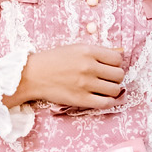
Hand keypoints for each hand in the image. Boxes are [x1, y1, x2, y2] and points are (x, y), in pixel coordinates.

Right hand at [3, 43, 124, 109]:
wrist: (32, 75)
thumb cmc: (53, 60)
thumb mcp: (75, 48)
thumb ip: (96, 52)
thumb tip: (118, 55)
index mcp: (88, 51)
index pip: (117, 58)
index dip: (116, 64)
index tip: (109, 67)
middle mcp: (89, 67)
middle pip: (119, 74)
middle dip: (115, 77)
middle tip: (107, 79)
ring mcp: (86, 84)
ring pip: (115, 89)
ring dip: (112, 90)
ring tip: (104, 89)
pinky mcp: (81, 99)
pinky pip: (106, 103)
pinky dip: (109, 102)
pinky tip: (103, 99)